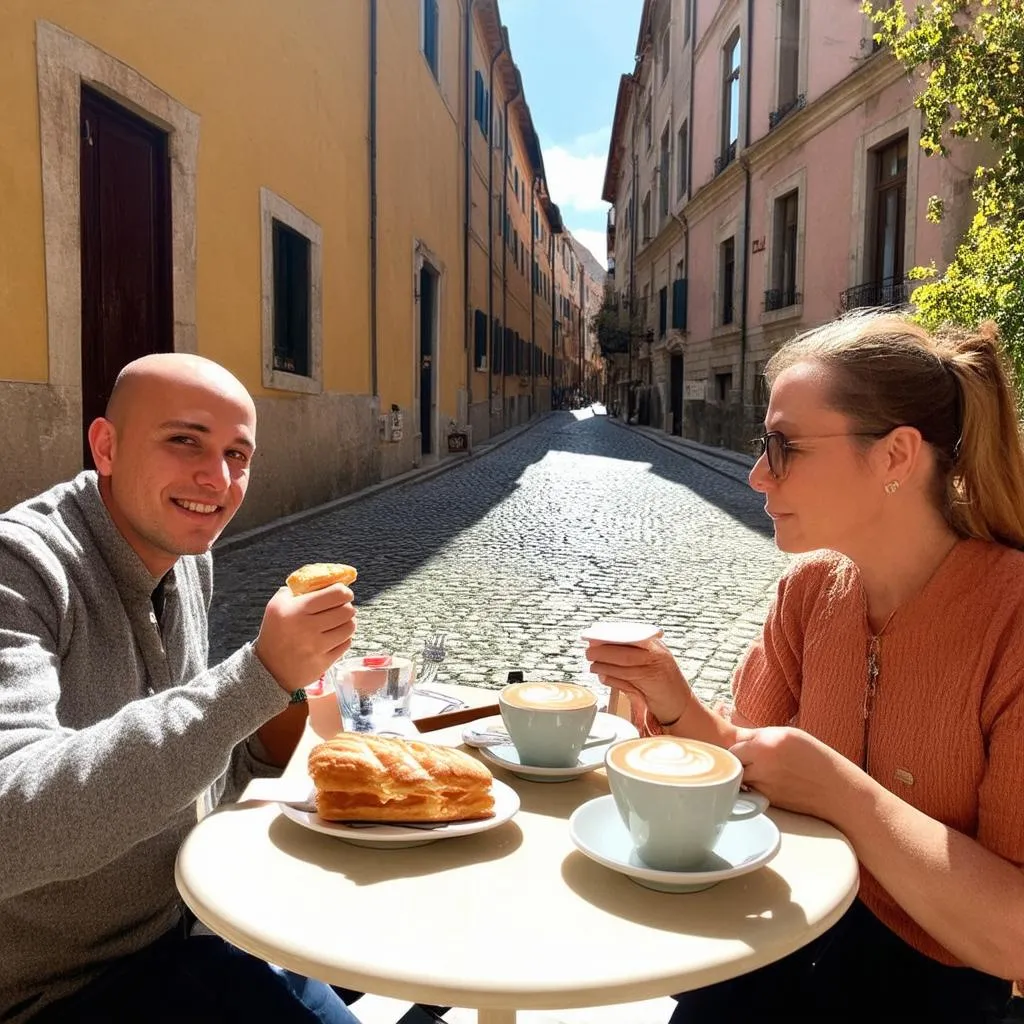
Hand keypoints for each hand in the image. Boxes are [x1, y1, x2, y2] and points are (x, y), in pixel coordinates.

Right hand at [254, 584, 355, 692]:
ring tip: (341, 622)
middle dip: (348, 607)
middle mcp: (309, 628)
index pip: (336, 594)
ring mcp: (317, 647)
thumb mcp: (276, 606)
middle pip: (347, 611)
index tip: (344, 593)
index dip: (345, 591)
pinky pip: (346, 644)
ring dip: (348, 623)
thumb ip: (294, 590)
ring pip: (349, 628)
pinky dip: (344, 639)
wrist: (268, 668)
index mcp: (298, 610)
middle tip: (343, 608)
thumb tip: (320, 581)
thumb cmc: (274, 632)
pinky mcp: (323, 663)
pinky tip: (336, 637)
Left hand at [584, 636, 693, 726]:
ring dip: (605, 665)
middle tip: (589, 651)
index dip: (611, 634)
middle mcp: (658, 654)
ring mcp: (657, 669)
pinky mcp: (653, 685)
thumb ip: (632, 655)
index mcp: (656, 645)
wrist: (682, 706)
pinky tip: (603, 677)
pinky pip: (628, 680)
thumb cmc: (662, 684)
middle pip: (626, 651)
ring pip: (625, 666)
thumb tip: (602, 648)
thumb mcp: (651, 663)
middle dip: (604, 650)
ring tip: (592, 666)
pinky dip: (613, 679)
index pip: (631, 634)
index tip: (594, 635)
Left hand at [729, 727, 852, 819]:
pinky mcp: (768, 801)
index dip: (738, 747)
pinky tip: (767, 783)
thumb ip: (760, 735)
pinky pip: (750, 791)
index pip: (734, 746)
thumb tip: (736, 737)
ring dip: (742, 775)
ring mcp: (764, 784)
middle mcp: (763, 764)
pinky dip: (753, 787)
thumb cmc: (815, 758)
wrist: (836, 790)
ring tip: (757, 771)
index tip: (744, 749)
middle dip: (736, 762)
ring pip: (738, 779)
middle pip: (732, 763)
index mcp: (767, 743)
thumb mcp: (789, 735)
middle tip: (747, 761)